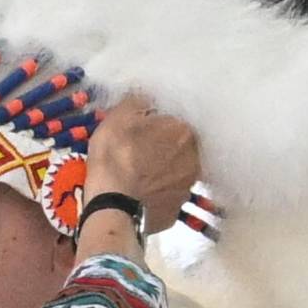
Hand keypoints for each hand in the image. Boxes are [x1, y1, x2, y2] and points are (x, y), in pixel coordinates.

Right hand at [84, 96, 200, 233]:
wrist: (113, 209)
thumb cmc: (115, 157)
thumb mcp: (117, 118)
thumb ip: (136, 101)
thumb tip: (146, 96)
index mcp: (183, 131)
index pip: (174, 122)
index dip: (156, 126)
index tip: (139, 132)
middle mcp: (195, 159)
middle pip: (179, 148)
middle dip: (163, 149)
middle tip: (139, 154)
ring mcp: (188, 188)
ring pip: (176, 173)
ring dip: (162, 172)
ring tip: (139, 177)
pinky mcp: (177, 210)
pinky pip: (167, 196)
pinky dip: (156, 194)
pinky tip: (140, 195)